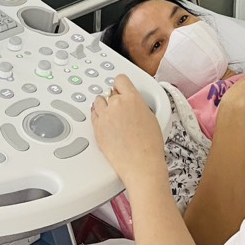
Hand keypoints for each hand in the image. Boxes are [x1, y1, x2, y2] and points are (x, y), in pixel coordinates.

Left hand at [91, 74, 166, 189]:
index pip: (120, 79)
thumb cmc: (149, 146)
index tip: (121, 88)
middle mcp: (116, 104)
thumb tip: (132, 104)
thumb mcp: (151, 116)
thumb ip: (137, 104)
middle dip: (114, 98)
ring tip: (111, 115)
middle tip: (120, 108)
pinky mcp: (97, 128)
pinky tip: (105, 122)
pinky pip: (93, 115)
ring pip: (98, 101)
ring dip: (104, 106)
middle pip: (109, 91)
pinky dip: (98, 116)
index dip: (121, 85)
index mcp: (132, 98)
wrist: (141, 164)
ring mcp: (105, 116)